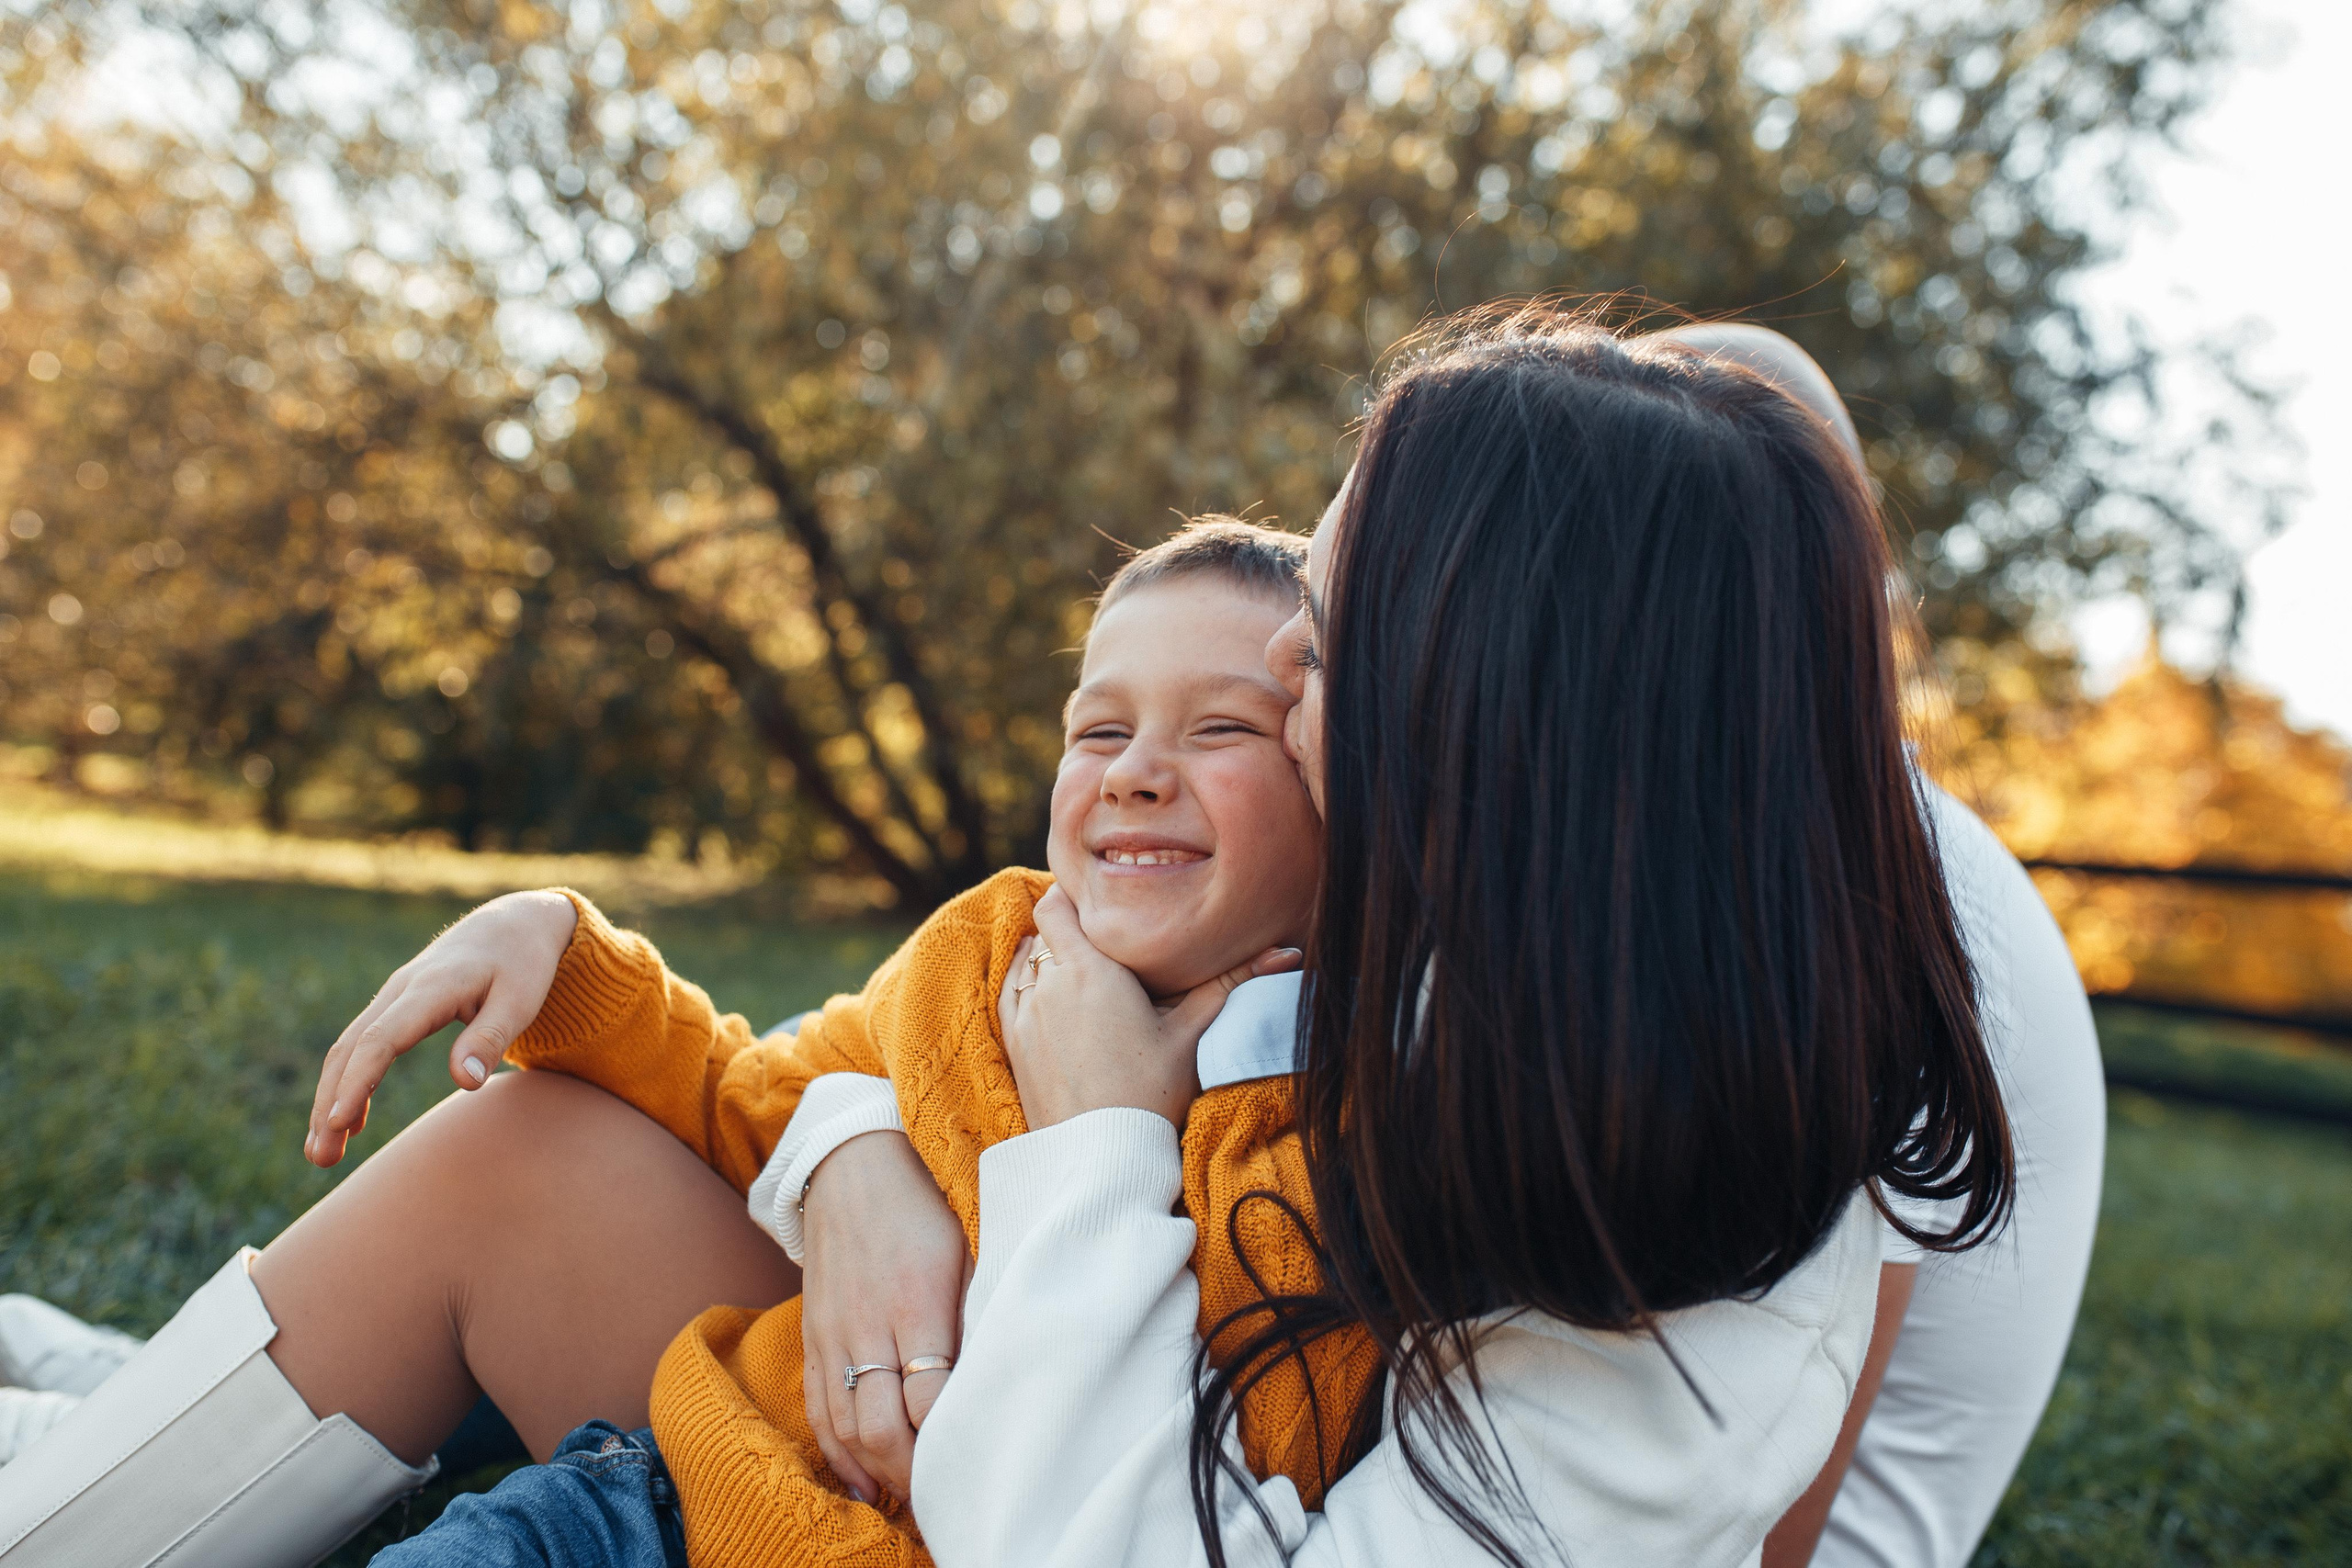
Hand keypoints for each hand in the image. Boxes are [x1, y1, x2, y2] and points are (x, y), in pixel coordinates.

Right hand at [305, 889, 577, 1166]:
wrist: (513, 923)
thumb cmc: (522, 964)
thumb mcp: (521, 999)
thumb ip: (491, 1038)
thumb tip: (464, 1082)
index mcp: (432, 987)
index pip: (382, 1038)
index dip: (357, 1081)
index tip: (338, 1122)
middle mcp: (401, 989)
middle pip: (352, 1048)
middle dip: (330, 1102)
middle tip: (319, 1158)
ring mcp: (394, 996)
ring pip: (348, 1049)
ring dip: (330, 1099)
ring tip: (321, 1154)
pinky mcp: (396, 1006)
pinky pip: (362, 1046)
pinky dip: (349, 1083)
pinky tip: (348, 1123)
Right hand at [799, 1128, 969, 1503]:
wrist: (852, 1168)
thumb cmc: (923, 1208)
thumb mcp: (967, 1247)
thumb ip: (980, 1309)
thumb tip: (1005, 1368)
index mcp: (915, 1302)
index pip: (930, 1395)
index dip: (950, 1436)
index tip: (976, 1457)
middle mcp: (867, 1325)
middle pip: (881, 1426)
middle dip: (914, 1472)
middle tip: (946, 1495)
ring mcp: (833, 1336)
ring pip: (845, 1427)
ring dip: (878, 1471)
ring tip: (911, 1499)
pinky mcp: (813, 1339)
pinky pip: (817, 1410)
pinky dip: (838, 1453)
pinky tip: (863, 1482)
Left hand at [1007, 885, 1301, 1129]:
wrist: (1102, 1157)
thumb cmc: (1151, 1094)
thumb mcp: (1191, 1034)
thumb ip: (1231, 983)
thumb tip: (1287, 952)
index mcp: (1092, 970)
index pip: (1058, 904)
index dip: (1073, 896)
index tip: (1100, 905)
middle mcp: (1050, 984)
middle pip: (1045, 930)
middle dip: (1068, 929)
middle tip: (1102, 937)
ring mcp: (1025, 1015)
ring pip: (1026, 960)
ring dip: (1047, 956)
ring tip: (1081, 969)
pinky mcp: (1013, 1044)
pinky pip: (1009, 991)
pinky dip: (1025, 983)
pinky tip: (1049, 993)